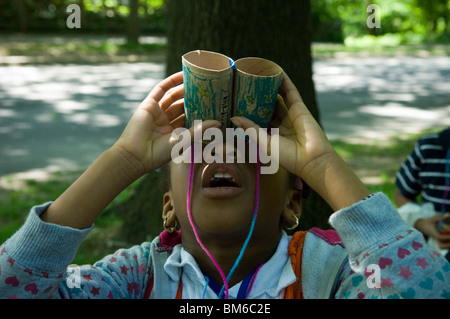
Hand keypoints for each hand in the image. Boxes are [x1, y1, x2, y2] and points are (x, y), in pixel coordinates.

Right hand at [113, 71, 219, 174]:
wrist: (136, 155)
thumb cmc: (160, 153)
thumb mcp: (184, 140)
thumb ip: (200, 130)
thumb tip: (218, 122)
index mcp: (175, 133)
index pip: (190, 118)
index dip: (200, 110)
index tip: (213, 103)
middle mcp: (166, 122)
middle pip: (182, 105)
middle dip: (193, 97)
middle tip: (207, 88)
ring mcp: (157, 112)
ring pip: (173, 96)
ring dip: (184, 87)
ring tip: (198, 79)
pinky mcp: (149, 105)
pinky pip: (161, 89)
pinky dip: (171, 81)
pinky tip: (182, 74)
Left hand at [231, 72, 370, 209]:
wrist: (312, 160)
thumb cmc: (288, 157)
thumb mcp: (264, 142)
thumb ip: (250, 128)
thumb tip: (233, 117)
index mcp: (271, 134)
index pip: (258, 118)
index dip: (249, 110)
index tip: (237, 102)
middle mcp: (280, 123)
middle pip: (267, 106)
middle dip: (257, 97)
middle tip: (244, 85)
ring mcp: (290, 114)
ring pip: (278, 96)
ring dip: (269, 86)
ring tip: (257, 74)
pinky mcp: (299, 107)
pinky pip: (290, 91)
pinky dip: (284, 81)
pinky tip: (276, 71)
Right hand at [415, 214, 449, 249]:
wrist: (421, 225)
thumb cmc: (427, 222)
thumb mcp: (433, 219)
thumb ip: (440, 217)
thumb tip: (448, 214)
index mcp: (433, 233)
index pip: (440, 237)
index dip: (446, 237)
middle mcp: (435, 238)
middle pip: (441, 246)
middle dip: (447, 245)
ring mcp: (435, 240)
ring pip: (442, 246)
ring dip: (447, 245)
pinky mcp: (436, 240)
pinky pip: (442, 245)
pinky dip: (446, 244)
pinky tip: (448, 238)